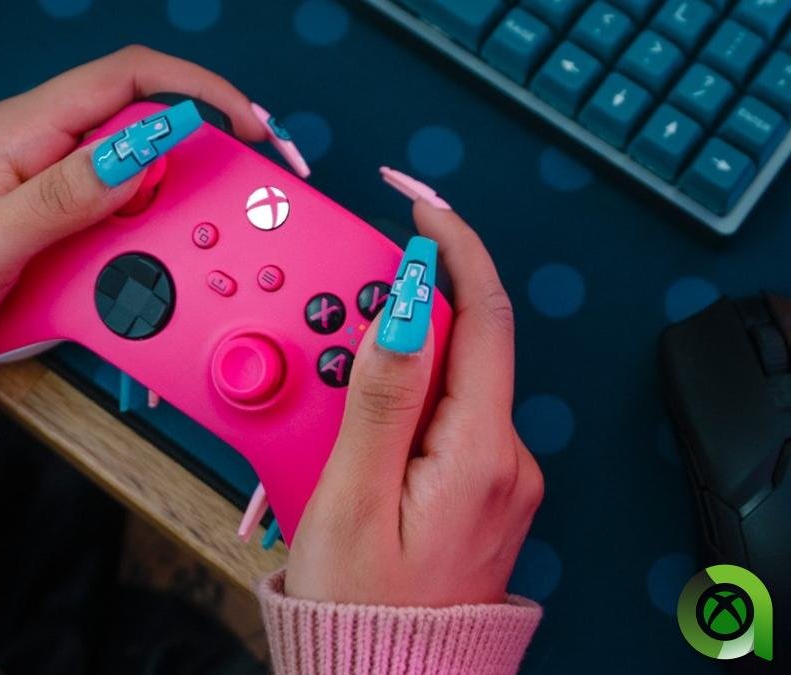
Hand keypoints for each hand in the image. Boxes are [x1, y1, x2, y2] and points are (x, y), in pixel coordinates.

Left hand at [0, 45, 264, 390]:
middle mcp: (36, 148)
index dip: (196, 89)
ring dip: (173, 193)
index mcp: (20, 131)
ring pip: (131, 170)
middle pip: (139, 119)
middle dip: (200, 140)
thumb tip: (142, 154)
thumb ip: (66, 197)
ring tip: (202, 226)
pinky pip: (110, 211)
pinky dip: (143, 227)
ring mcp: (42, 186)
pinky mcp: (44, 222)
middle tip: (247, 181)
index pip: (126, 78)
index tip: (246, 125)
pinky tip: (151, 253)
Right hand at [285, 203, 543, 606]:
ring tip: (323, 430)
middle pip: (455, 346)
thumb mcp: (352, 495)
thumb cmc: (363, 606)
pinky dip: (392, 413)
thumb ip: (380, 394)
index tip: (418, 203)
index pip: (482, 314)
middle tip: (328, 345)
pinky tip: (349, 445)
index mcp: (481, 452)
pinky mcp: (476, 489)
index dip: (452, 245)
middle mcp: (503, 458)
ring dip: (381, 376)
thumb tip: (403, 302)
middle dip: (391, 324)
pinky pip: (436, 424)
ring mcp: (495, 476)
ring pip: (440, 385)